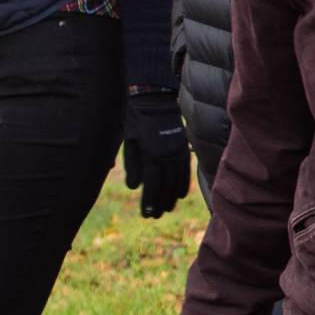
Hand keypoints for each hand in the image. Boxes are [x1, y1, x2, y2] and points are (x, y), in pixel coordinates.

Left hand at [123, 91, 189, 218]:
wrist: (154, 99)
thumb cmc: (136, 120)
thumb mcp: (128, 140)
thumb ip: (131, 164)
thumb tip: (133, 187)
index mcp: (152, 154)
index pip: (152, 185)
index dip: (150, 201)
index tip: (147, 214)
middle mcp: (167, 156)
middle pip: (166, 186)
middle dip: (160, 203)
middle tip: (156, 215)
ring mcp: (178, 151)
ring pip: (177, 180)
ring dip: (172, 196)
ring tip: (167, 208)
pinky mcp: (183, 147)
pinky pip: (186, 170)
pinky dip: (183, 183)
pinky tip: (180, 194)